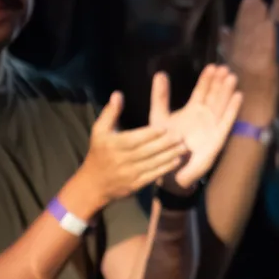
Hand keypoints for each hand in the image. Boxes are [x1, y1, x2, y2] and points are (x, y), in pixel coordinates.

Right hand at [73, 92, 188, 207]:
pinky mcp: (135, 185)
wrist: (94, 184)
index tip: (165, 127)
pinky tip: (177, 161)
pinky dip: (165, 169)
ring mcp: (129, 174)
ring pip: (152, 164)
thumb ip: (110, 112)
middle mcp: (121, 160)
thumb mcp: (99, 131)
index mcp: (113, 145)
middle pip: (146, 151)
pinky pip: (152, 176)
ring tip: (184, 147)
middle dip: (165, 144)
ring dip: (169, 156)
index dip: (150, 134)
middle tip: (181, 136)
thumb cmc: (98, 152)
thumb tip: (118, 94)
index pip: (134, 139)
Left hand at [152, 65, 244, 191]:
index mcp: (193, 111)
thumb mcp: (159, 116)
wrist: (171, 168)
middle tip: (225, 68)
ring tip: (231, 77)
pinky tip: (238, 96)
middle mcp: (205, 116)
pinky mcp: (218, 138)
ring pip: (222, 105)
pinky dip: (232, 109)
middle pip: (215, 96)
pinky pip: (226, 121)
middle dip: (220, 82)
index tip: (212, 67)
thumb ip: (160, 96)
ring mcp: (212, 126)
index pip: (201, 91)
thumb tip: (160, 73)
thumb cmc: (165, 143)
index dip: (206, 79)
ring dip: (227, 91)